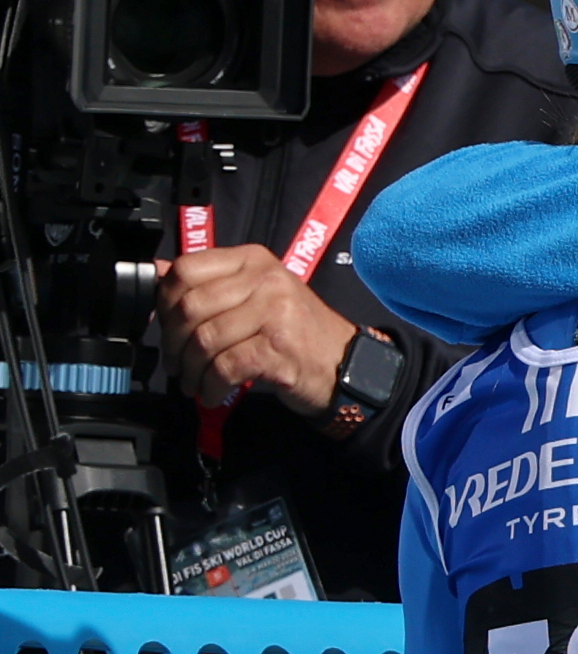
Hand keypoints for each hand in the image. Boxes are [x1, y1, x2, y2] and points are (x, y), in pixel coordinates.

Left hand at [156, 245, 358, 417]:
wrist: (345, 363)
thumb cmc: (296, 333)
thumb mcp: (255, 297)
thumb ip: (211, 285)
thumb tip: (157, 273)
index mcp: (254, 261)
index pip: (187, 269)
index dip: (165, 303)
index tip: (167, 328)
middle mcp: (266, 280)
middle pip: (191, 308)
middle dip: (173, 344)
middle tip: (176, 365)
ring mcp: (275, 312)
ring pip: (204, 340)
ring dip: (191, 371)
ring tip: (194, 383)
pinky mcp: (278, 348)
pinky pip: (224, 367)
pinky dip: (211, 386)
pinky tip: (213, 392)